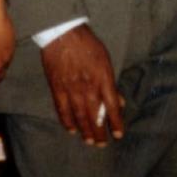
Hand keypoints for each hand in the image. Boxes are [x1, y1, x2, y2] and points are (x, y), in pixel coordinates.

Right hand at [40, 25, 124, 145]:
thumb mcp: (105, 60)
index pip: (112, 107)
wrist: (63, 33)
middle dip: (100, 132)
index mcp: (103, 79)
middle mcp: (88, 87)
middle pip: (95, 116)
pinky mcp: (57, 88)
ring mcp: (72, 89)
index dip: (115, 123)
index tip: (118, 134)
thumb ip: (111, 82)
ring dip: (85, 131)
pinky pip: (63, 110)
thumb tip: (119, 102)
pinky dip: (67, 121)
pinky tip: (71, 130)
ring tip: (89, 141)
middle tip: (102, 144)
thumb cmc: (87, 44)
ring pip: (80, 117)